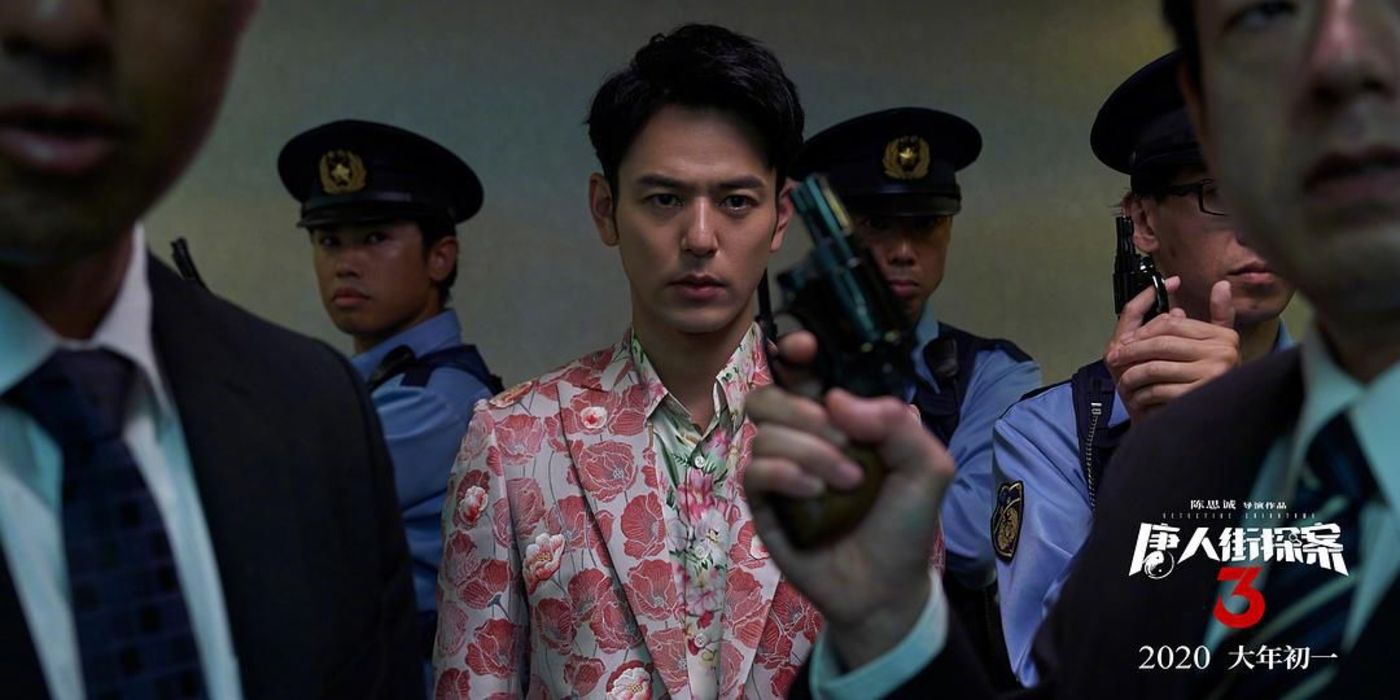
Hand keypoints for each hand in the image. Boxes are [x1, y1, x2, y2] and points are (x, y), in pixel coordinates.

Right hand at [744, 331, 953, 667]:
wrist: (887, 588)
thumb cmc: (905, 523)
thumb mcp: (927, 467)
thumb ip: (897, 422)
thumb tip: (834, 398)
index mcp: (839, 419)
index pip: (801, 372)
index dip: (794, 351)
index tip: (803, 350)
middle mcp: (803, 437)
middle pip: (768, 393)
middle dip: (802, 409)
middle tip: (842, 440)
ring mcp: (778, 470)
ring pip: (763, 430)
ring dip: (811, 451)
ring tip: (847, 483)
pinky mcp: (762, 503)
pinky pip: (753, 469)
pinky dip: (787, 474)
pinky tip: (815, 494)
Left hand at [1104, 278, 1239, 421]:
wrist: (1207, 427)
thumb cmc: (1202, 383)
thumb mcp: (1207, 347)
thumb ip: (1210, 317)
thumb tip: (1220, 284)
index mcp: (1223, 336)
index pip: (1173, 323)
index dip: (1145, 329)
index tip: (1127, 339)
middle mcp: (1223, 352)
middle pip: (1161, 342)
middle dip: (1132, 350)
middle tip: (1114, 358)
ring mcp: (1212, 374)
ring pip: (1155, 367)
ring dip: (1133, 375)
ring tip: (1125, 382)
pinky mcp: (1198, 396)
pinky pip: (1158, 389)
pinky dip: (1143, 395)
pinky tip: (1138, 399)